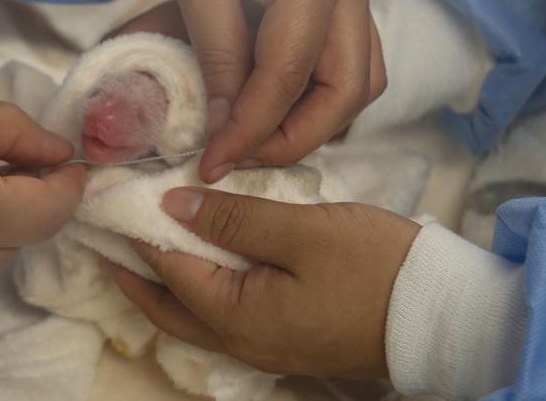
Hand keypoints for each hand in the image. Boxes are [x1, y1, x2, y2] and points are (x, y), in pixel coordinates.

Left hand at [105, 188, 419, 377]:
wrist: (440, 312)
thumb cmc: (372, 267)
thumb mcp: (302, 233)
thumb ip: (233, 220)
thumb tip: (172, 205)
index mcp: (238, 316)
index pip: (170, 271)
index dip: (139, 234)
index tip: (113, 202)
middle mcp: (243, 340)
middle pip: (170, 309)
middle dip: (135, 275)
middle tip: (105, 241)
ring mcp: (266, 344)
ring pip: (196, 314)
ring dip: (166, 283)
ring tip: (143, 248)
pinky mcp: (287, 335)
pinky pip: (225, 314)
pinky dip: (201, 288)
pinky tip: (203, 263)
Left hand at [141, 0, 385, 181]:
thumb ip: (218, 53)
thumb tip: (229, 127)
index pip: (292, 73)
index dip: (252, 128)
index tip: (214, 163)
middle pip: (350, 87)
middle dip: (296, 135)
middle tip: (239, 158)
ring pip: (359, 78)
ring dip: (312, 119)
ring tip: (252, 137)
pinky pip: (346, 57)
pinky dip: (314, 92)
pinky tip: (269, 103)